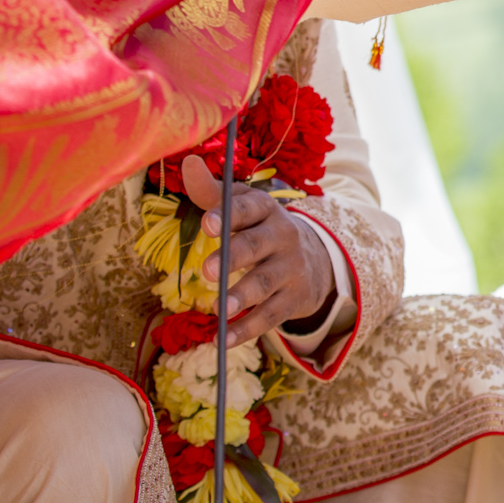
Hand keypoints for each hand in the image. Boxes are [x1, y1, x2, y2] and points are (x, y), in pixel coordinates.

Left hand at [183, 155, 337, 349]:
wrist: (316, 260)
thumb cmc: (261, 230)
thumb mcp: (242, 207)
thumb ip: (212, 191)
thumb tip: (187, 162)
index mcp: (265, 210)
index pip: (248, 208)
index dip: (229, 214)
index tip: (208, 223)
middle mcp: (282, 236)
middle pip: (257, 245)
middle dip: (234, 257)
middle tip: (207, 271)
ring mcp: (290, 269)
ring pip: (266, 282)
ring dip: (243, 296)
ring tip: (220, 309)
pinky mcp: (294, 299)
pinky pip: (271, 316)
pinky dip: (248, 329)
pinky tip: (224, 340)